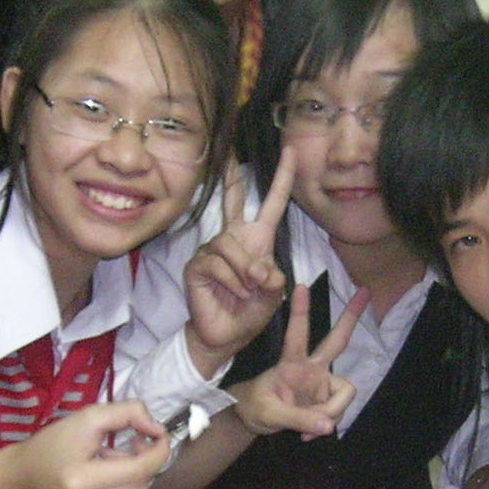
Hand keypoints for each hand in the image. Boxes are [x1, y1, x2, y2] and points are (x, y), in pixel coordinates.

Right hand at [12, 402, 169, 488]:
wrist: (21, 480)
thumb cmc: (51, 445)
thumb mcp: (86, 417)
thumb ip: (126, 413)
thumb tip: (157, 428)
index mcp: (80, 479)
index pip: (140, 469)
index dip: (158, 451)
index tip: (158, 435)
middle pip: (141, 484)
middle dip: (142, 462)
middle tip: (127, 445)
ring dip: (130, 477)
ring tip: (105, 463)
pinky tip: (100, 481)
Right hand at [182, 157, 294, 375]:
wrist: (226, 336)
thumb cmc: (250, 312)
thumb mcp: (274, 296)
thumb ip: (275, 280)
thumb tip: (261, 269)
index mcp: (258, 240)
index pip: (272, 203)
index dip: (282, 178)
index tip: (291, 152)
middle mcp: (234, 238)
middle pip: (232, 199)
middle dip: (231, 176)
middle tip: (230, 153)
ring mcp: (212, 249)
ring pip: (229, 244)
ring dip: (244, 270)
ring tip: (248, 290)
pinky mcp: (197, 264)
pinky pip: (216, 263)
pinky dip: (231, 281)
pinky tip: (234, 293)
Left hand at [229, 280, 366, 438]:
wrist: (252, 419)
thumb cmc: (255, 407)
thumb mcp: (270, 414)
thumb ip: (299, 419)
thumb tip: (329, 425)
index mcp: (292, 363)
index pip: (297, 334)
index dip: (300, 312)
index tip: (300, 286)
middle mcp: (311, 368)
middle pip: (337, 340)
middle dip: (351, 317)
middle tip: (365, 291)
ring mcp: (321, 383)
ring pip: (344, 392)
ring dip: (331, 413)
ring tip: (308, 430)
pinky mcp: (325, 399)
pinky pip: (337, 412)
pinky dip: (326, 424)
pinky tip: (310, 433)